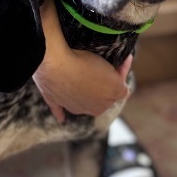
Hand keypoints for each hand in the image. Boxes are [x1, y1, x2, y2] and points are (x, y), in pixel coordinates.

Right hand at [32, 0, 132, 122]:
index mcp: (101, 107)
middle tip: (106, 64)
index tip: (124, 57)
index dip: (122, 72)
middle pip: (100, 95)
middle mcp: (85, 109)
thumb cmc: (85, 69)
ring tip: (86, 75)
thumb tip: (124, 93)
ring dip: (84, 91)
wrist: (55, 62)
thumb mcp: (114, 82)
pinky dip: (60, 113)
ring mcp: (66, 104)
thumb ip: (122, 90)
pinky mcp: (51, 97)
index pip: (118, 89)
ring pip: (80, 99)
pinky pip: (58, 109)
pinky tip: (62, 119)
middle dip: (104, 83)